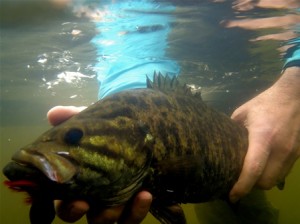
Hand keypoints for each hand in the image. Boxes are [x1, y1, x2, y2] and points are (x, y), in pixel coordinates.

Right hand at [47, 106, 151, 223]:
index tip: (77, 200)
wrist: (129, 130)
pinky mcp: (132, 203)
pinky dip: (138, 209)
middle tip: (87, 203)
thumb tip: (53, 114)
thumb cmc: (102, 132)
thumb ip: (73, 117)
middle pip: (83, 217)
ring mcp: (113, 202)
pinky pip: (133, 216)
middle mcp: (92, 197)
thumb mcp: (90, 123)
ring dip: (122, 213)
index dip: (67, 207)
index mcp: (76, 182)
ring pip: (110, 221)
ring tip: (136, 195)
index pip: (63, 204)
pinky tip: (145, 194)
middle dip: (87, 214)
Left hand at [229, 67, 299, 201]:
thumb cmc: (264, 103)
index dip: (241, 186)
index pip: (252, 169)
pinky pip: (283, 173)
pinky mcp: (298, 154)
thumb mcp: (242, 113)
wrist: (294, 97)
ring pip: (276, 180)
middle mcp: (280, 149)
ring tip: (250, 174)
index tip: (231, 195)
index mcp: (263, 137)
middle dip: (251, 186)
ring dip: (262, 182)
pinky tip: (263, 165)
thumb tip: (220, 145)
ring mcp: (292, 153)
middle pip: (265, 182)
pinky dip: (272, 174)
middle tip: (239, 180)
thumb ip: (232, 131)